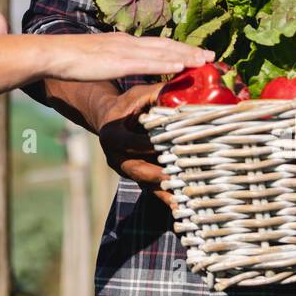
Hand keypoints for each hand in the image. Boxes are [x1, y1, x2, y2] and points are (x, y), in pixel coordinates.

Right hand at [46, 32, 212, 84]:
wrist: (53, 54)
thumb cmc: (70, 59)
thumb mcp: (98, 59)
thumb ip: (113, 60)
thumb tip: (123, 67)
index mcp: (123, 42)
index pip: (157, 44)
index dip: (179, 49)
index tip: (197, 54)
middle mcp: (127, 42)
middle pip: (165, 45)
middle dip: (190, 51)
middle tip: (212, 56)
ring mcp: (123, 50)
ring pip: (161, 52)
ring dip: (185, 55)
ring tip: (204, 60)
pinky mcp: (117, 61)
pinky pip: (146, 63)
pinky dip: (165, 64)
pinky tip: (180, 66)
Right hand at [91, 80, 174, 209]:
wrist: (109, 119)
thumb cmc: (128, 103)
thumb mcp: (139, 94)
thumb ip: (158, 92)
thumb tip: (184, 88)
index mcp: (112, 135)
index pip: (131, 143)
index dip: (150, 146)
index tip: (171, 147)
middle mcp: (115, 157)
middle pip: (138, 170)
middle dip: (159, 175)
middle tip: (180, 179)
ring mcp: (125, 170)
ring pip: (146, 184)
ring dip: (165, 192)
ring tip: (185, 199)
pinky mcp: (136, 178)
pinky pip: (152, 190)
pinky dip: (167, 197)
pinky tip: (183, 206)